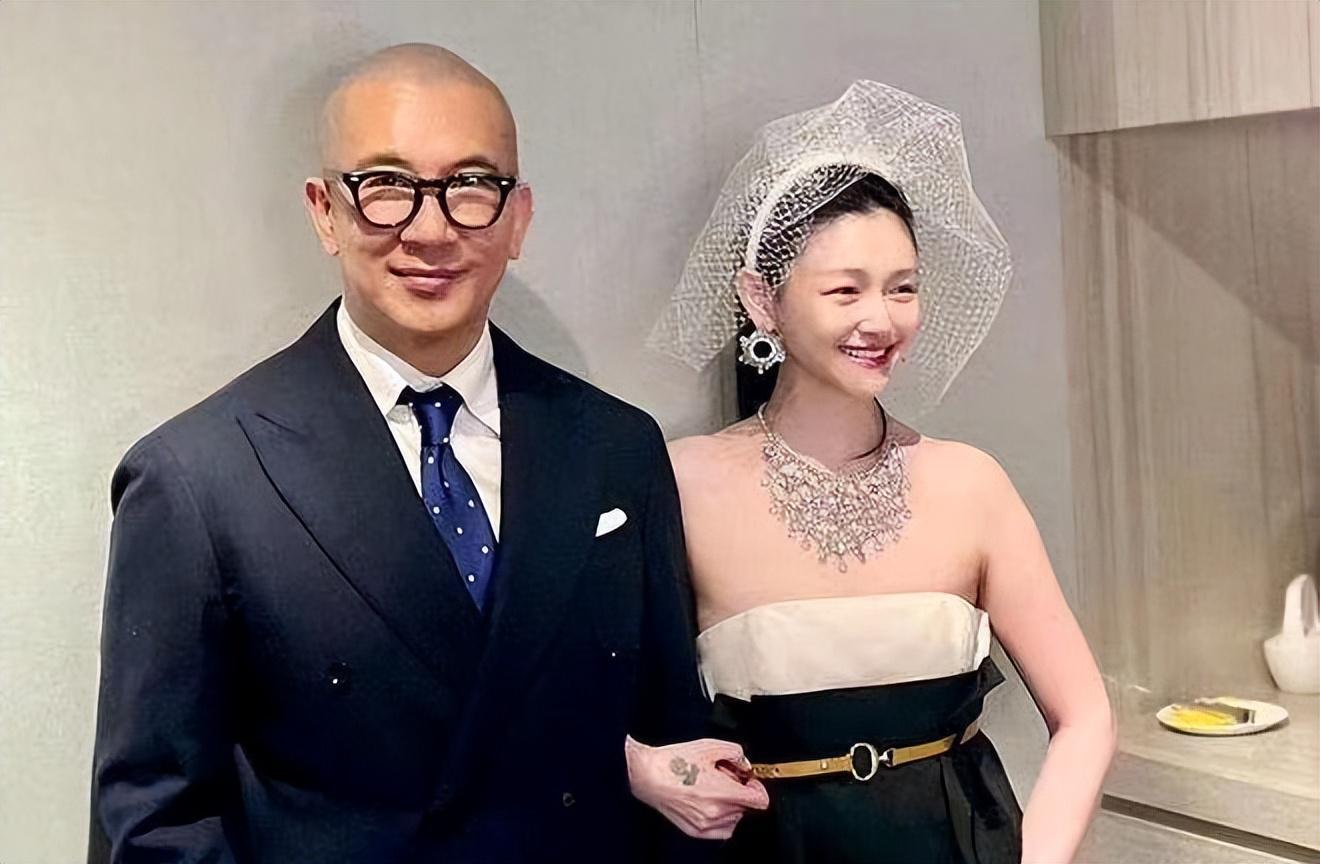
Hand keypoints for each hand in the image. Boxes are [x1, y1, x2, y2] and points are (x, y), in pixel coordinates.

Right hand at [625, 735, 769, 839]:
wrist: (647, 775)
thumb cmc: (675, 761)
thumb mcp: (709, 746)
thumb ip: (736, 753)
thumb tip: (745, 765)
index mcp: (723, 793)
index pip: (760, 801)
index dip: (756, 787)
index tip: (748, 781)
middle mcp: (717, 812)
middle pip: (747, 808)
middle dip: (740, 793)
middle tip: (725, 779)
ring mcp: (706, 825)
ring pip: (735, 819)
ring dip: (731, 806)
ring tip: (714, 791)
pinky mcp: (696, 832)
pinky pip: (723, 830)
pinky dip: (722, 819)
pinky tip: (710, 804)